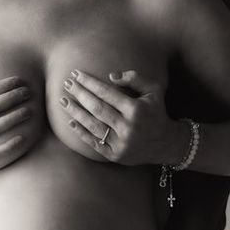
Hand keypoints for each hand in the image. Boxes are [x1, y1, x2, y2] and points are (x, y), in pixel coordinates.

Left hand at [60, 69, 188, 165]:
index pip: (106, 93)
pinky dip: (81, 133)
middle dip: (80, 94)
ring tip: (63, 101)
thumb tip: (110, 76)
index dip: (89, 82)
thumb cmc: (156, 112)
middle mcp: (128, 127)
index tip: (76, 74)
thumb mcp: (153, 90)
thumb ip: (134, 78)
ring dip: (76, 112)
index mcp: (136, 109)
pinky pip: (95, 143)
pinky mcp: (115, 155)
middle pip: (97, 108)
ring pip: (93, 125)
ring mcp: (121, 143)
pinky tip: (71, 122)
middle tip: (67, 84)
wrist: (165, 143)